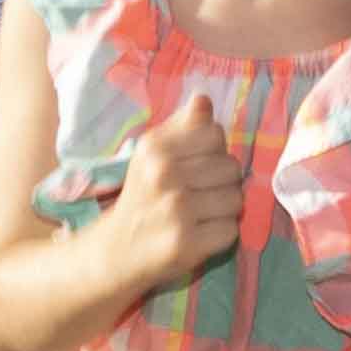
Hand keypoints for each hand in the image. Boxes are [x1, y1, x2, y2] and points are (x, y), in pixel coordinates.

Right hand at [116, 90, 249, 285]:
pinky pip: (230, 230)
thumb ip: (183, 125)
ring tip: (198, 215)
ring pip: (236, 199)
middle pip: (231, 167)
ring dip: (223, 209)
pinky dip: (220, 235)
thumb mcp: (153, 154)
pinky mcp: (186, 244)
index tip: (194, 166)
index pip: (215, 135)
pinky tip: (198, 235)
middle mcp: (163, 175)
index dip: (212, 151)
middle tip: (196, 195)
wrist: (114, 251)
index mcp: (155, 148)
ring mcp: (176, 210)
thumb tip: (204, 99)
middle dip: (221, 182)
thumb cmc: (143, 196)